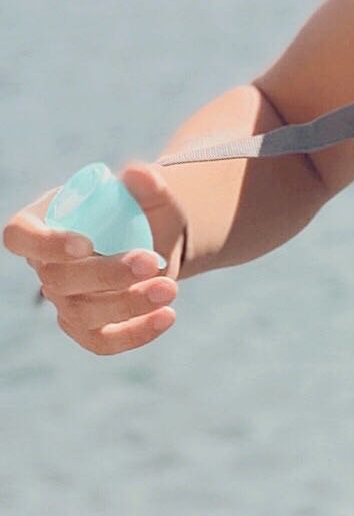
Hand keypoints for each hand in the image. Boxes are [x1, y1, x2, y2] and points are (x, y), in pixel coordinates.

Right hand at [2, 161, 187, 354]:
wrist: (152, 239)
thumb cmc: (135, 210)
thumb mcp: (146, 192)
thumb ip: (145, 182)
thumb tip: (139, 174)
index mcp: (42, 223)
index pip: (20, 237)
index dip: (45, 244)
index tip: (86, 244)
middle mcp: (45, 266)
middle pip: (58, 280)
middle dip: (107, 274)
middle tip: (151, 261)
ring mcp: (64, 301)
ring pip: (82, 314)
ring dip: (128, 304)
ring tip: (170, 288)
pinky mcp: (87, 328)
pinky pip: (102, 342)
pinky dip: (135, 334)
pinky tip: (168, 316)